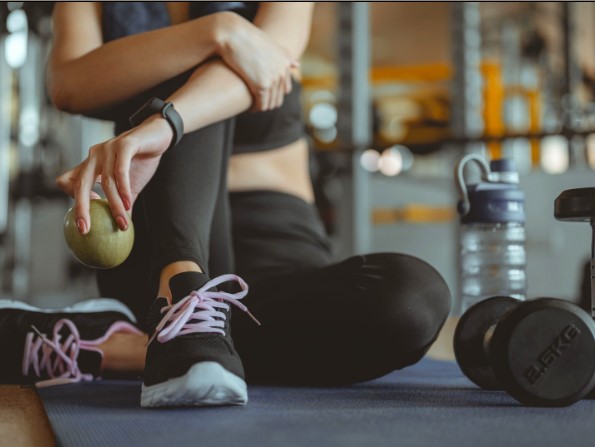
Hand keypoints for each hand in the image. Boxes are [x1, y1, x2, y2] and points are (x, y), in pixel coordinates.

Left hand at [56, 115, 172, 233]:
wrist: (158, 136)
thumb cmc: (140, 161)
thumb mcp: (130, 185)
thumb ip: (122, 203)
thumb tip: (123, 227)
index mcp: (90, 165)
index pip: (66, 181)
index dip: (72, 198)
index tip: (92, 211)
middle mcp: (94, 156)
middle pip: (79, 184)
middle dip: (80, 209)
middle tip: (85, 229)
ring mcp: (108, 149)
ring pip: (106, 182)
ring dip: (114, 205)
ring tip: (122, 222)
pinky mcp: (124, 145)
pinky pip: (120, 170)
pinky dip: (123, 189)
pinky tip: (128, 204)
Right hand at [216, 13, 298, 111]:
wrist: (233, 34)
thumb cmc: (246, 38)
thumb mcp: (270, 45)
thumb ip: (284, 56)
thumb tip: (297, 64)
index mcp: (286, 60)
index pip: (286, 88)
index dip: (275, 95)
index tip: (264, 97)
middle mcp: (283, 70)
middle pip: (279, 97)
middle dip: (268, 103)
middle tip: (256, 105)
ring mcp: (274, 78)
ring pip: (270, 103)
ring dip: (261, 107)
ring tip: (252, 108)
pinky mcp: (262, 85)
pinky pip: (262, 104)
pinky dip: (255, 109)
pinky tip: (249, 109)